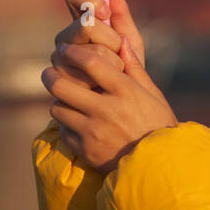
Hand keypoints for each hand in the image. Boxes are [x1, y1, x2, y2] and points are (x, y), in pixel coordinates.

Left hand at [41, 0, 177, 173]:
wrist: (159, 169)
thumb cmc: (159, 126)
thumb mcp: (153, 95)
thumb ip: (134, 68)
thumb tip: (122, 40)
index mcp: (125, 91)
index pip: (90, 62)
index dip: (73, 52)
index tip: (65, 49)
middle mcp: (107, 110)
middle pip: (62, 85)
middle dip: (51, 75)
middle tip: (49, 71)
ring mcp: (93, 132)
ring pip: (58, 107)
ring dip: (59, 100)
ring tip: (65, 98)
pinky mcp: (85, 150)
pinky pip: (63, 131)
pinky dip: (66, 124)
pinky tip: (76, 121)